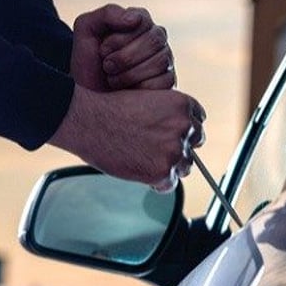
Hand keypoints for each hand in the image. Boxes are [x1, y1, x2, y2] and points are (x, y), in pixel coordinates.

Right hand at [50, 85, 204, 188]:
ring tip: (144, 161)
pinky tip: (141, 172)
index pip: (197, 122)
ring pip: (184, 167)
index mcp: (182, 105)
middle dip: (179, 149)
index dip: (183, 131)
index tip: (172, 136)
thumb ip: (167, 117)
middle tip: (156, 151)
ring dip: (169, 167)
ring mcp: (174, 151)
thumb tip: (177, 137)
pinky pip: (169, 184)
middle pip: (194, 146)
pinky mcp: (162, 172)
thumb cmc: (109, 110)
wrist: (88, 122)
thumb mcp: (147, 101)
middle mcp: (183, 127)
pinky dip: (157, 183)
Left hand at [71, 4, 175, 91]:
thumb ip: (108, 14)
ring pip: (160, 62)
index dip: (119, 39)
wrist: (89, 99)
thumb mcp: (86, 30)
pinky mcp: (168, 82)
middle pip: (154, 41)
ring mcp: (165, 60)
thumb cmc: (88, 63)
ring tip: (113, 79)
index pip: (142, 22)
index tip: (102, 51)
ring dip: (129, 74)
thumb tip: (135, 19)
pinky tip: (127, 91)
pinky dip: (140, 88)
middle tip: (107, 67)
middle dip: (124, 58)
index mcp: (140, 21)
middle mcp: (157, 38)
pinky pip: (163, 83)